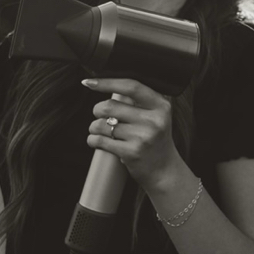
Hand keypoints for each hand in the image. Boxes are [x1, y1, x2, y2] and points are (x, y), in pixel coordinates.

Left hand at [83, 77, 185, 191]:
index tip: (89, 82)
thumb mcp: (156, 116)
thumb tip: (106, 83)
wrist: (164, 170)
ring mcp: (143, 137)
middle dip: (97, 110)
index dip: (108, 82)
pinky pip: (100, 140)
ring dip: (94, 127)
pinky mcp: (132, 152)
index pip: (131, 87)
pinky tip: (96, 141)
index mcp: (161, 106)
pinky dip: (92, 140)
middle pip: (110, 106)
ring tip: (100, 131)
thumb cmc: (155, 139)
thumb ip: (139, 100)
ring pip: (102, 124)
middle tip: (100, 115)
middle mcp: (154, 121)